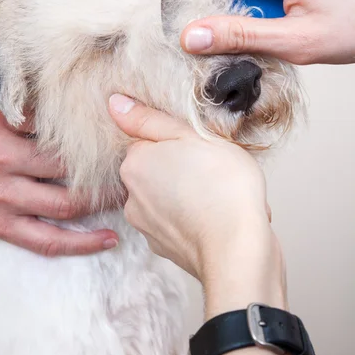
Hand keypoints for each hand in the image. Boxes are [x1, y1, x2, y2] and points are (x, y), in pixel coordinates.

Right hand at [0, 102, 117, 255]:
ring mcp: (2, 203)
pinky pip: (45, 242)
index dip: (95, 142)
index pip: (60, 142)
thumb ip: (28, 108)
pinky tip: (107, 239)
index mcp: (2, 140)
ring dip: (99, 205)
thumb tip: (74, 100)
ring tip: (128, 197)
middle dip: (104, 173)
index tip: (123, 138)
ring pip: (63, 209)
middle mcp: (2, 172)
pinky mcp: (1, 226)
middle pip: (67, 175)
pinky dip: (79, 244)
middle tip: (134, 167)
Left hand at [109, 94, 286, 312]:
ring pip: (168, 197)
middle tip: (212, 170)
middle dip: (182, 168)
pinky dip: (195, 219)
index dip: (178, 142)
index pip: (149, 142)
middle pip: (157, 170)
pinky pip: (179, 223)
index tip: (199, 149)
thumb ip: (149, 120)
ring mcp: (147, 226)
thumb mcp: (190, 136)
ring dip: (190, 194)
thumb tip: (115, 103)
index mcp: (135, 164)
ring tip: (219, 195)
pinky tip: (218, 217)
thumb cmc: (223, 187)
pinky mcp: (166, 248)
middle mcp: (132, 197)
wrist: (239, 251)